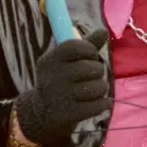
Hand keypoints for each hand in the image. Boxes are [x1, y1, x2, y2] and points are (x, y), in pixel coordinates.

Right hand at [15, 31, 110, 146]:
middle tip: (92, 76)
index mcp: (49, 60)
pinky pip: (99, 105)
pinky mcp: (69, 115)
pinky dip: (103, 104)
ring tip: (93, 90)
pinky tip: (98, 103)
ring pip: (98, 87)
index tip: (91, 55)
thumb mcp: (67, 60)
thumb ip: (87, 44)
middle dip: (98, 71)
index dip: (89, 49)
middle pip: (91, 68)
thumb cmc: (60, 79)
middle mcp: (52, 78)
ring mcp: (60, 97)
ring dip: (101, 88)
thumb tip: (104, 31)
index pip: (74, 46)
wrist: (43, 113)